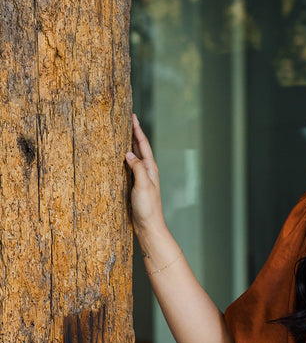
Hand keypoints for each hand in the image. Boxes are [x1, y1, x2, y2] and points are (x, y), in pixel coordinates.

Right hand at [125, 115, 165, 233]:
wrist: (148, 226)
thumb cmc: (148, 207)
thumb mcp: (143, 185)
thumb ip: (137, 168)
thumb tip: (128, 153)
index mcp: (150, 169)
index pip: (143, 144)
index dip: (137, 130)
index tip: (133, 116)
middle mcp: (147, 171)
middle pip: (139, 147)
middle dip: (133, 133)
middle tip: (126, 119)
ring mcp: (140, 178)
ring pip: (133, 156)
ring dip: (128, 144)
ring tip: (120, 133)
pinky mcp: (134, 186)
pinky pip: (128, 167)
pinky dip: (123, 158)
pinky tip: (117, 157)